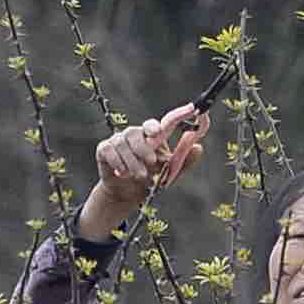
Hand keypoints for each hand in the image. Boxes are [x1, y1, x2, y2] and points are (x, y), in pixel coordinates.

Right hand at [78, 103, 209, 241]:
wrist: (127, 194)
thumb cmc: (150, 179)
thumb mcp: (170, 173)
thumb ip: (183, 161)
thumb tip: (198, 147)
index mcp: (156, 136)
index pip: (167, 121)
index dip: (180, 114)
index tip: (193, 109)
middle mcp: (137, 133)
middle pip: (141, 129)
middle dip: (146, 147)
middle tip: (152, 162)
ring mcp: (119, 139)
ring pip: (124, 141)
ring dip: (133, 162)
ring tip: (139, 175)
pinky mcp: (104, 148)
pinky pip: (110, 150)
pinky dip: (119, 163)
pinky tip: (123, 173)